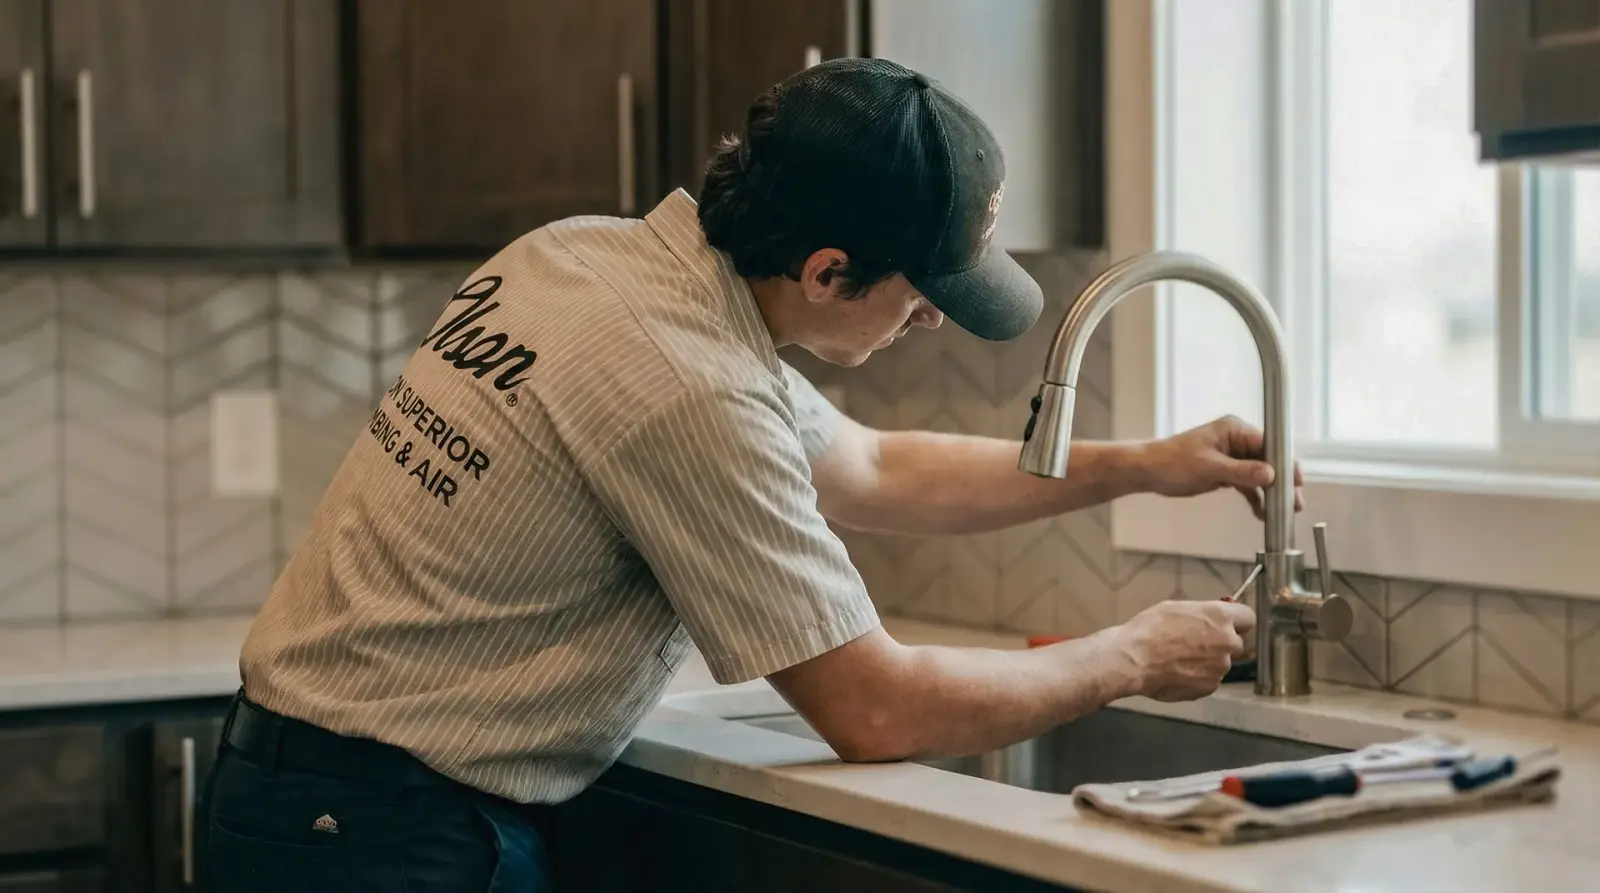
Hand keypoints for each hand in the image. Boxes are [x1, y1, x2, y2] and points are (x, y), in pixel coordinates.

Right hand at [1114, 600, 1256, 701]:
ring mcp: (1220, 668)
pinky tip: (1175, 673)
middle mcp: (1227, 643)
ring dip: (1207, 662)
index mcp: (1220, 618)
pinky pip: (1208, 680)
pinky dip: (1197, 678)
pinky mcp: (1209, 687)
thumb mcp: (1177, 608)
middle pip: (1236, 643)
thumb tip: (1211, 621)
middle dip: (1221, 644)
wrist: (1133, 659)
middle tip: (1197, 644)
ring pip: (1220, 664)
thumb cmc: (1150, 627)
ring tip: (1179, 661)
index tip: (1226, 624)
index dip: (1237, 621)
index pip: (1248, 618)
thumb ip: (1202, 615)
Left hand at [1136, 415, 1303, 520]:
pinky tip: (1261, 513)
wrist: (1148, 471)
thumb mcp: (1210, 468)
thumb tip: (1271, 475)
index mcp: (1234, 430)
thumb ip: (1242, 472)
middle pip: (1269, 460)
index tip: (1297, 482)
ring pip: (1260, 474)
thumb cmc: (1172, 462)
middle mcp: (1237, 440)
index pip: (1270, 444)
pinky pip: (1246, 483)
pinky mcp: (1225, 471)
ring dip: (1270, 493)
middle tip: (1295, 503)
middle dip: (1281, 482)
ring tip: (1282, 513)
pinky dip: (1254, 497)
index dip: (1286, 463)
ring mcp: (1232, 456)